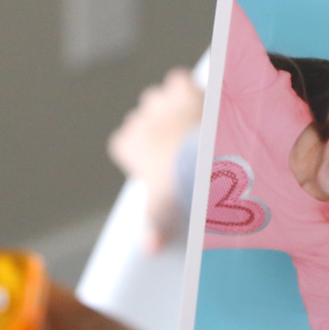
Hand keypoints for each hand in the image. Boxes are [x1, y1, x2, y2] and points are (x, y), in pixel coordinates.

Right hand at [106, 68, 203, 251]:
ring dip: (170, 103)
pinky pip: (179, 79)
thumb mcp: (163, 210)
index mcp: (128, 145)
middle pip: (142, 116)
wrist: (205, 159)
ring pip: (157, 96)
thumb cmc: (179, 185)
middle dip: (157, 125)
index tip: (158, 160)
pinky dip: (188, 86)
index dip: (141, 149)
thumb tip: (150, 249)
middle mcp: (140, 122)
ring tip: (189, 118)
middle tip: (180, 141)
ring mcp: (162, 104)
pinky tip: (200, 96)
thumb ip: (154, 226)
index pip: (123, 141)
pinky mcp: (185, 90)